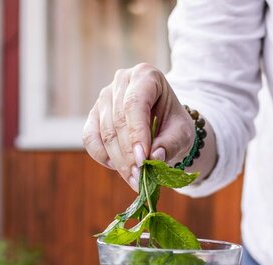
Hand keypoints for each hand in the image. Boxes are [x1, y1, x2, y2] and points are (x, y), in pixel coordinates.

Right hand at [82, 63, 195, 190]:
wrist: (163, 123)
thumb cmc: (173, 124)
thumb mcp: (182, 133)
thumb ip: (171, 144)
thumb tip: (153, 159)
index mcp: (145, 76)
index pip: (134, 104)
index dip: (136, 134)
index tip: (143, 161)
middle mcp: (121, 81)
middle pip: (118, 122)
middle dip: (129, 155)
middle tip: (140, 178)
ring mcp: (104, 97)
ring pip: (105, 133)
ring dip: (119, 161)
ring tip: (134, 180)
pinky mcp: (94, 115)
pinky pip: (90, 139)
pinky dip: (102, 156)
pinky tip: (118, 167)